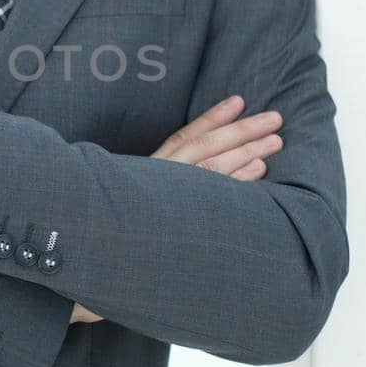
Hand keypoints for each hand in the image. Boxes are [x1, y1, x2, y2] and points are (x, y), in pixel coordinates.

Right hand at [68, 96, 284, 322]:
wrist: (88, 265)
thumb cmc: (113, 232)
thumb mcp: (133, 195)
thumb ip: (159, 181)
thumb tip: (185, 173)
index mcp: (148, 170)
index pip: (185, 136)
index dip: (212, 118)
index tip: (239, 100)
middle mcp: (157, 180)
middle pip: (206, 148)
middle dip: (243, 131)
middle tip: (275, 118)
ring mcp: (167, 199)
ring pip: (214, 169)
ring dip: (248, 152)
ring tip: (276, 141)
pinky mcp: (177, 221)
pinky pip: (215, 198)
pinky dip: (239, 182)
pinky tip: (260, 171)